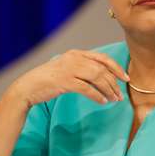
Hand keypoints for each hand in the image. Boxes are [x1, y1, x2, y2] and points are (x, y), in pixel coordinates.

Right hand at [8, 50, 129, 107]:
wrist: (28, 87)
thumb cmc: (48, 79)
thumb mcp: (66, 68)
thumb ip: (81, 67)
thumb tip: (102, 76)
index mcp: (76, 53)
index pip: (102, 58)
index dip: (116, 68)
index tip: (125, 78)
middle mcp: (74, 58)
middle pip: (102, 69)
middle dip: (114, 83)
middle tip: (120, 95)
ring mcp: (69, 69)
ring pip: (97, 78)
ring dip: (108, 90)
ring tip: (114, 99)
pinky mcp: (65, 81)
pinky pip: (87, 89)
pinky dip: (97, 96)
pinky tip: (102, 102)